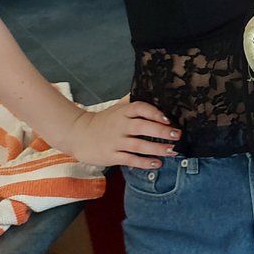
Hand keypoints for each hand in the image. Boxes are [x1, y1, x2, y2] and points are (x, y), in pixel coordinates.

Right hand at [54, 99, 179, 168]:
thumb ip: (135, 102)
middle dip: (161, 131)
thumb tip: (155, 90)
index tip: (168, 118)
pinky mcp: (111, 156)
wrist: (77, 134)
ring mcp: (115, 142)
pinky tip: (157, 163)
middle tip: (177, 135)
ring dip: (157, 149)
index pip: (139, 108)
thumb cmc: (104, 120)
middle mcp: (120, 126)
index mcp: (123, 112)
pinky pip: (130, 159)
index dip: (154, 112)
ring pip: (138, 145)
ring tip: (172, 151)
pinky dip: (144, 162)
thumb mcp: (118, 108)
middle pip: (141, 127)